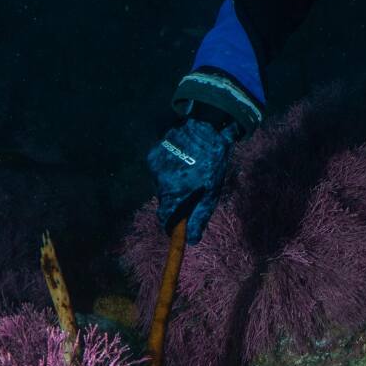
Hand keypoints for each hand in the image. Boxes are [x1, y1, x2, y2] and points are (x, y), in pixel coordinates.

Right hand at [147, 116, 235, 241]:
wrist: (205, 125)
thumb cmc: (212, 160)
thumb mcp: (212, 191)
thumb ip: (199, 217)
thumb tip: (192, 240)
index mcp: (174, 193)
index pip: (165, 219)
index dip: (171, 224)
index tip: (178, 225)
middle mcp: (159, 182)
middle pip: (163, 201)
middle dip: (175, 200)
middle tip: (192, 190)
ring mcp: (154, 167)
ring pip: (160, 184)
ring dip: (172, 182)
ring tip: (188, 170)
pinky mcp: (152, 153)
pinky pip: (158, 169)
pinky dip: (168, 168)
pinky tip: (181, 158)